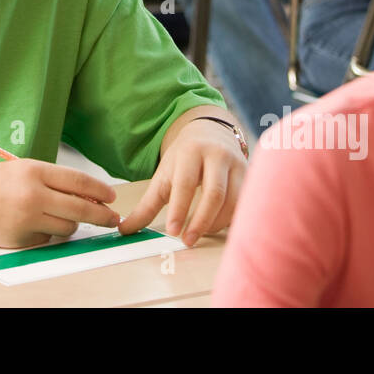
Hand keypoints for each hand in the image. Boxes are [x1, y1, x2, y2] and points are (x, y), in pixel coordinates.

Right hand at [0, 159, 119, 246]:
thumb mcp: (20, 170)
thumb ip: (51, 180)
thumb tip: (86, 195)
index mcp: (34, 171)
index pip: (80, 182)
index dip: (101, 191)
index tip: (112, 197)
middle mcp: (33, 195)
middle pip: (81, 208)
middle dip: (102, 215)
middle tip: (112, 219)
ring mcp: (27, 219)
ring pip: (67, 228)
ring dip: (71, 225)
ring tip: (60, 219)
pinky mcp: (21, 239)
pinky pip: (47, 239)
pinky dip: (47, 234)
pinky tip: (32, 225)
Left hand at [117, 118, 244, 245]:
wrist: (209, 132)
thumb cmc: (184, 158)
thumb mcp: (163, 175)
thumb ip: (147, 204)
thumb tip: (124, 229)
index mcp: (191, 152)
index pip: (186, 183)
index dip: (180, 209)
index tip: (173, 232)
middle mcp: (217, 155)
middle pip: (214, 193)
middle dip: (201, 221)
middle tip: (187, 241)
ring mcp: (236, 164)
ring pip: (233, 200)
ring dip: (217, 223)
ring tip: (200, 234)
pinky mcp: (249, 175)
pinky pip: (245, 203)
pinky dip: (231, 219)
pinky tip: (217, 227)